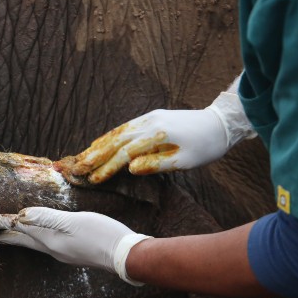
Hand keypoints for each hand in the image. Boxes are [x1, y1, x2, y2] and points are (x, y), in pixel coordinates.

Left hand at [0, 207, 150, 285]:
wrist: (126, 257)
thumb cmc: (102, 235)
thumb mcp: (74, 222)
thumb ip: (47, 218)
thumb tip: (21, 216)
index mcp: (50, 240)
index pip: (19, 229)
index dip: (1, 224)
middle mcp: (53, 248)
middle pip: (22, 241)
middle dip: (4, 236)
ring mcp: (63, 252)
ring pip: (33, 244)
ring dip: (18, 239)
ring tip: (7, 237)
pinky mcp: (73, 252)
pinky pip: (45, 245)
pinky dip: (34, 240)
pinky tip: (41, 238)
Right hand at [55, 84, 255, 183]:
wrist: (220, 124)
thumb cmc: (206, 147)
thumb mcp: (185, 161)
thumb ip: (156, 164)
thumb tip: (130, 168)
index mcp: (157, 134)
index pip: (125, 153)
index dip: (107, 167)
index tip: (93, 179)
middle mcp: (149, 122)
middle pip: (115, 140)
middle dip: (94, 155)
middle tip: (76, 168)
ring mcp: (148, 118)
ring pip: (117, 132)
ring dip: (98, 145)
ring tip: (81, 157)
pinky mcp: (150, 117)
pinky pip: (124, 128)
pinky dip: (109, 137)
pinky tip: (99, 144)